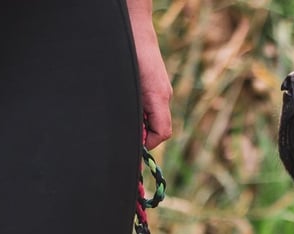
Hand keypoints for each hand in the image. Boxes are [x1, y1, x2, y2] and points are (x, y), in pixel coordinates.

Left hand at [126, 0, 172, 148]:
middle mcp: (164, 96)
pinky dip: (143, 111)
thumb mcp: (130, 91)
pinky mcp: (158, 86)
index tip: (135, 143)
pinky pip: (154, 107)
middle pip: (160, 128)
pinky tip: (132, 101)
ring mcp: (162, 91)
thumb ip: (136, 115)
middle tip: (128, 127)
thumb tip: (137, 136)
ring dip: (142, 121)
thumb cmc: (130, 55)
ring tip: (129, 111)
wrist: (135, 30)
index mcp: (159, 99)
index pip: (162, 133)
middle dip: (144, 133)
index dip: (148, 143)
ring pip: (156, 118)